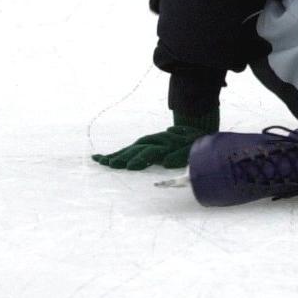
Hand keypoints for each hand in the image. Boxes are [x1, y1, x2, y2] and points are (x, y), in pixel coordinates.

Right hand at [93, 109, 218, 169]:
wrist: (197, 131)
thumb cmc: (194, 144)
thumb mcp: (192, 148)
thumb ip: (181, 154)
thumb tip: (166, 162)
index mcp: (166, 142)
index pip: (150, 150)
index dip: (140, 158)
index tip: (130, 166)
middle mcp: (155, 141)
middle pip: (137, 149)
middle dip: (124, 157)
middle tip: (111, 164)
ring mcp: (149, 142)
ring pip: (131, 149)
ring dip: (117, 155)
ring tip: (104, 162)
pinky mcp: (145, 146)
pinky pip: (129, 150)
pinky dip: (115, 154)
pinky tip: (101, 158)